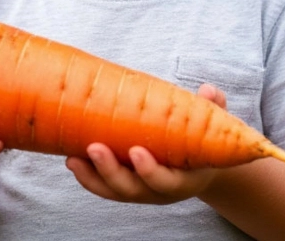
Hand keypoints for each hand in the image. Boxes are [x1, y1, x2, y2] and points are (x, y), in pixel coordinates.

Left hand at [65, 83, 228, 204]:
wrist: (197, 166)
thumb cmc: (203, 140)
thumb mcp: (213, 125)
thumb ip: (212, 109)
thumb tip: (208, 92)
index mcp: (184, 180)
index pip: (165, 182)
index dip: (150, 171)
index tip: (136, 152)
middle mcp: (158, 191)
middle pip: (131, 189)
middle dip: (110, 171)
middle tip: (94, 148)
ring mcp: (139, 191)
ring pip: (112, 191)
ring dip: (91, 176)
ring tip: (73, 157)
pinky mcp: (123, 187)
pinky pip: (103, 188)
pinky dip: (86, 177)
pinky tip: (72, 160)